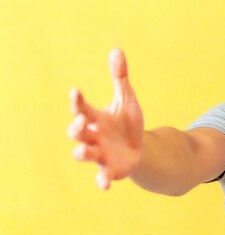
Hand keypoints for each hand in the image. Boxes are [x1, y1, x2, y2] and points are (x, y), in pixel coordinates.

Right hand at [67, 49, 143, 189]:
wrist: (138, 149)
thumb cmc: (127, 123)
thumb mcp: (127, 100)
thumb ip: (120, 78)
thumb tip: (117, 50)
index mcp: (95, 119)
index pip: (81, 109)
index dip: (77, 102)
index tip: (75, 91)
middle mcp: (93, 136)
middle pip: (76, 133)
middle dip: (76, 128)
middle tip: (81, 122)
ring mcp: (99, 154)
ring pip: (84, 154)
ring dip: (82, 152)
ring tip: (85, 150)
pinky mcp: (109, 170)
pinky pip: (102, 176)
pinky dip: (102, 180)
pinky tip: (105, 185)